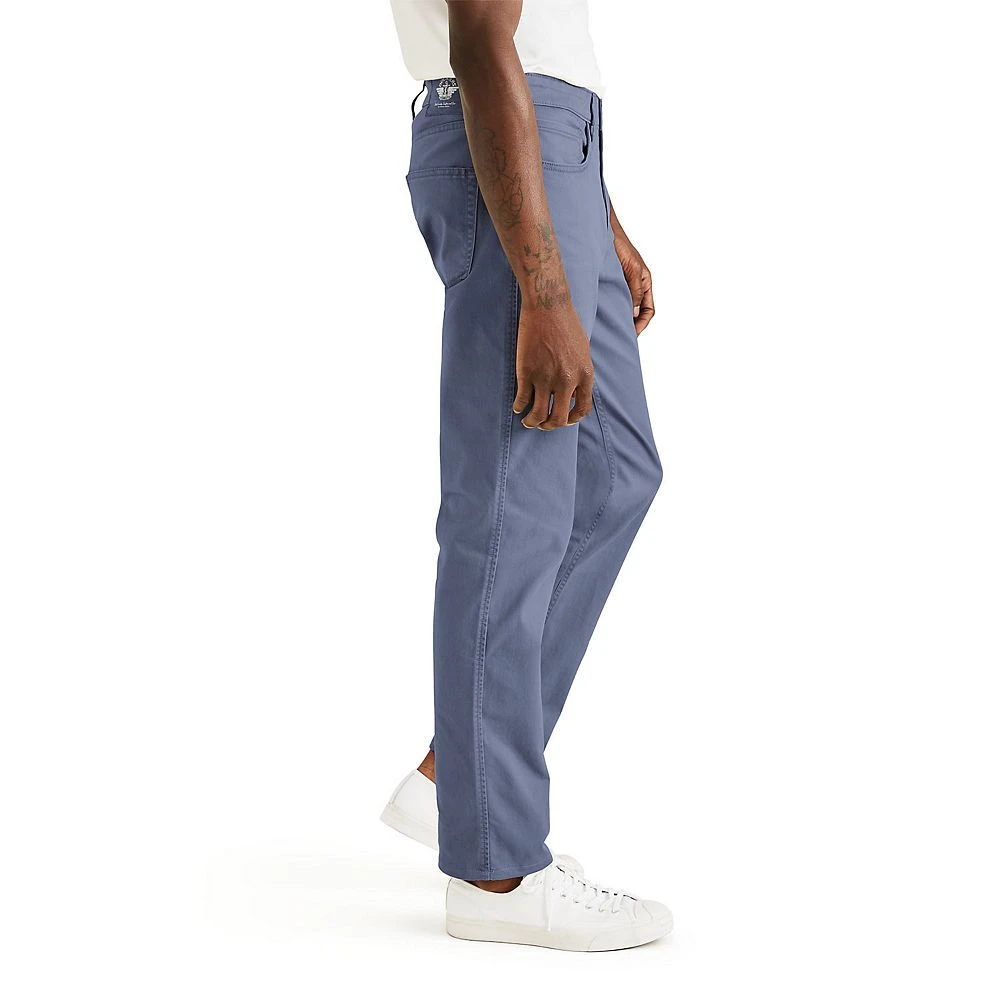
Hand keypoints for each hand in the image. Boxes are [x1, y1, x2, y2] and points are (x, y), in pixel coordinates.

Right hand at [512, 303, 593, 429]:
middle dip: (550, 426)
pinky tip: (517, 407)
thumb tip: (573, 392)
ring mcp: (546, 378)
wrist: (548, 306)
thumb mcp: (583, 351)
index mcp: (584, 375)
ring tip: (528, 422)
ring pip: (538, 414)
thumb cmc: (567, 324)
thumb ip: (580, 373)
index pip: (582, 409)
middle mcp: (567, 380)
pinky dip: (519, 407)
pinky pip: (522, 399)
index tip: (564, 420)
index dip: (572, 419)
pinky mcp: (527, 372)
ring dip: (532, 422)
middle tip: (543, 424)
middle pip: (558, 418)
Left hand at [611, 208, 654, 334]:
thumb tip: (634, 312)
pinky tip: (600, 316)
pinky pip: (612, 301)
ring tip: (609, 329)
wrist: (601, 231)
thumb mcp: (631, 269)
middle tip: (619, 337)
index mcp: (645, 282)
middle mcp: (635, 285)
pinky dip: (609, 310)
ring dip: (619, 318)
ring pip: (624, 308)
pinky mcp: (610, 283)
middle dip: (630, 325)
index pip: (648, 310)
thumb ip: (635, 290)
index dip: (641, 324)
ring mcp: (623, 284)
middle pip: (636, 313)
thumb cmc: (619, 245)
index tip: (632, 334)